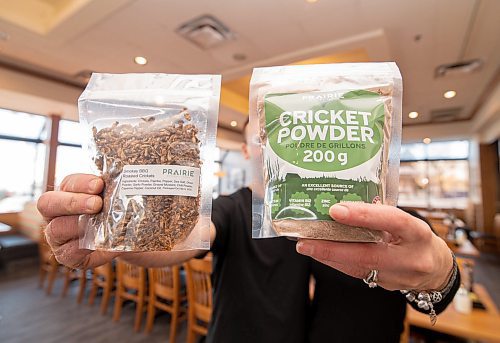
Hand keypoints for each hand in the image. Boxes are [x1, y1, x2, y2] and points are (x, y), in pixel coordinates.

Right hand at [37, 174, 120, 268]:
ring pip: (56, 229)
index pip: (67, 183)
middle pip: (48, 203)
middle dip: (73, 202)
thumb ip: (117, 189)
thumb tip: (132, 182)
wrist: (123, 238)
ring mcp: (57, 235)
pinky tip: (104, 243)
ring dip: (78, 225)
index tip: (99, 184)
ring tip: (99, 224)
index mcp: (67, 192)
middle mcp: (55, 213)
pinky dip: (87, 248)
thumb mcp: (116, 197)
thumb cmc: (115, 211)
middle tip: (97, 204)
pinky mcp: (66, 255)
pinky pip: (70, 252)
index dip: (81, 183)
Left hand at [296, 203, 453, 290]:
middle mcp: (410, 258)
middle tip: (305, 240)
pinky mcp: (385, 285)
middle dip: (332, 246)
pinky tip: (320, 254)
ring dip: (328, 256)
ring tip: (305, 246)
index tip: (336, 210)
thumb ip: (380, 214)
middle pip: (367, 253)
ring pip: (357, 266)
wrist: (435, 270)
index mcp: (418, 234)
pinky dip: (336, 262)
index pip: (393, 221)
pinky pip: (357, 273)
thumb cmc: (416, 238)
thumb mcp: (406, 221)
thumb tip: (343, 204)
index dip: (364, 215)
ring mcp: (398, 276)